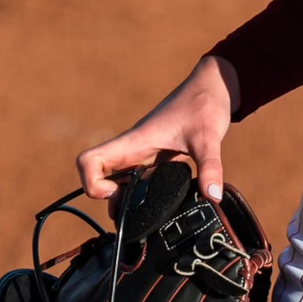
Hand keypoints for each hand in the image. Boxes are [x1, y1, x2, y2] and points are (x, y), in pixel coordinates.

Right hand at [76, 56, 237, 203]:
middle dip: (108, 198)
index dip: (91, 182)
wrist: (212, 88)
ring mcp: (142, 156)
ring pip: (116, 181)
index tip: (114, 193)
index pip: (89, 161)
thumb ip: (210, 167)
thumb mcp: (208, 138)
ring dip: (122, 199)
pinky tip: (159, 203)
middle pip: (98, 176)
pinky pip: (136, 180)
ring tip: (145, 213)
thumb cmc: (203, 105)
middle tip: (133, 211)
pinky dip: (140, 195)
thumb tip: (212, 197)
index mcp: (134, 142)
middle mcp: (132, 150)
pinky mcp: (155, 159)